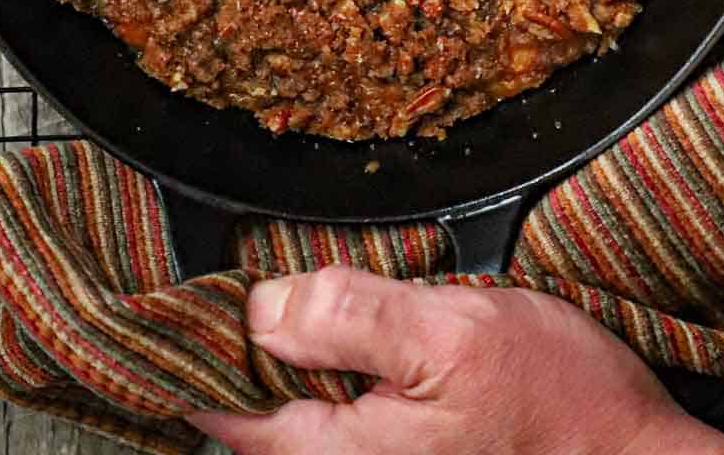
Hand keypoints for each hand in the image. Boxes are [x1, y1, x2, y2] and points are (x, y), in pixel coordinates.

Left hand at [188, 267, 723, 453]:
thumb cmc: (558, 402)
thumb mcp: (451, 335)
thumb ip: (352, 320)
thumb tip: (261, 305)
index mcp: (347, 448)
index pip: (229, 409)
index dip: (196, 348)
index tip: (165, 300)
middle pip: (259, 412)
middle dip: (236, 350)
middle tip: (213, 285)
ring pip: (301, 412)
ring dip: (282, 356)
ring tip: (269, 299)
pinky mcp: (414, 449)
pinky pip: (343, 414)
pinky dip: (327, 368)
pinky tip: (340, 330)